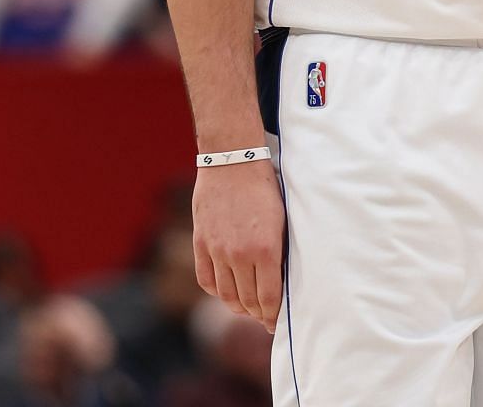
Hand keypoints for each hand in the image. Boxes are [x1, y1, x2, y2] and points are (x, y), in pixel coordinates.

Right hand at [192, 157, 284, 333]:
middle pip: (247, 301)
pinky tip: (226, 290)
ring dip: (237, 306)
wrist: (233, 160)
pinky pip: (206, 280)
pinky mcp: (200, 242)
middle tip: (264, 317)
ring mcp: (217, 250)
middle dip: (257, 314)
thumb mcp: (282, 221)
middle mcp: (239, 254)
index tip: (275, 323)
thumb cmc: (265, 188)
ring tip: (246, 307)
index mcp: (265, 249)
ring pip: (226, 295)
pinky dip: (216, 290)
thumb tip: (279, 282)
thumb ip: (278, 254)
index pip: (268, 299)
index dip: (272, 316)